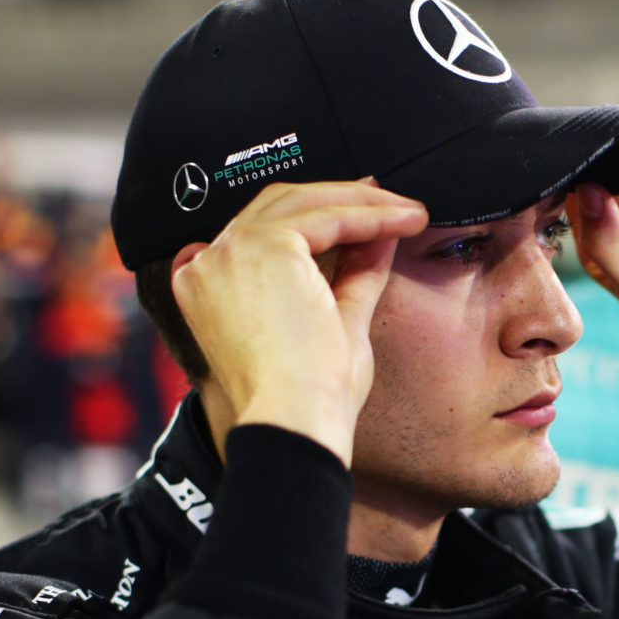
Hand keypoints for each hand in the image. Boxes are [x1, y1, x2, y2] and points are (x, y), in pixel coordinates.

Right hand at [171, 180, 427, 464]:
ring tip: (410, 214)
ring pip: (303, 202)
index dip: (318, 217)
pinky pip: (326, 216)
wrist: (295, 419)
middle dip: (343, 199)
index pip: (265, 232)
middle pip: (280, 206)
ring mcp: (230, 250)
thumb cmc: (307, 396)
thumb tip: (377, 239)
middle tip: (393, 203)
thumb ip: (351, 276)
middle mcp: (208, 263)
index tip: (365, 213)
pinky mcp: (262, 245)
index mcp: (210, 287)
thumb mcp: (335, 322)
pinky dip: (369, 215)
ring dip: (364, 204)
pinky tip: (403, 222)